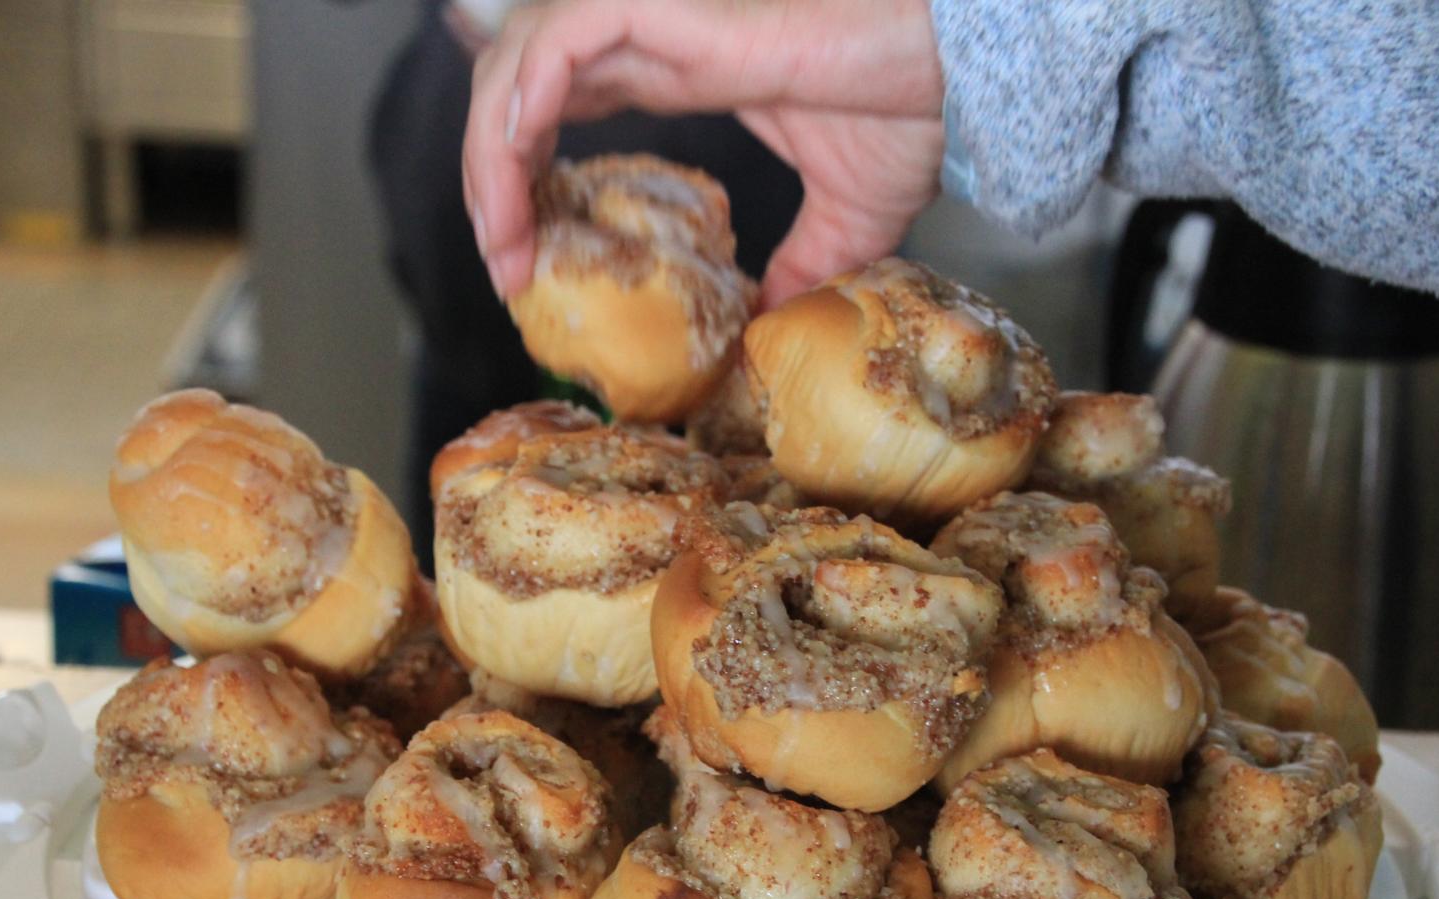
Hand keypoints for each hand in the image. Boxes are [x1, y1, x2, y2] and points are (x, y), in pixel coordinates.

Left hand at [463, 0, 946, 308]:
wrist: (950, 66)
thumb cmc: (908, 107)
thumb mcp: (845, 218)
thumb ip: (801, 265)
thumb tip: (777, 325)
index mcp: (675, 65)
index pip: (559, 110)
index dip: (527, 183)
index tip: (528, 265)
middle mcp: (647, 33)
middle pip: (518, 95)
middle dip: (493, 183)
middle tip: (505, 268)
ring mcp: (646, 11)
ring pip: (514, 70)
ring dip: (489, 161)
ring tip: (502, 243)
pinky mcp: (653, 2)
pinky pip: (546, 50)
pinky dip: (514, 112)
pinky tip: (515, 176)